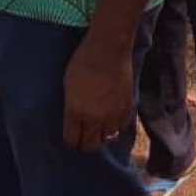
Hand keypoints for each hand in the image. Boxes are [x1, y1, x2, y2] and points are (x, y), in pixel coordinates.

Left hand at [63, 33, 133, 150]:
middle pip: (91, 145)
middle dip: (86, 143)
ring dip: (103, 135)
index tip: (72, 138)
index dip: (71, 141)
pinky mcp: (127, 109)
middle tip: (85, 137)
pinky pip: (122, 128)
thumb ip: (71, 105)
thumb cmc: (83, 61)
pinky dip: (117, 128)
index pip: (72, 139)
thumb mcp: (68, 84)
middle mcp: (94, 118)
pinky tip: (114, 122)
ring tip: (100, 129)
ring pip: (108, 139)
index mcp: (75, 111)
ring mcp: (112, 115)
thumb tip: (73, 117)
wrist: (108, 50)